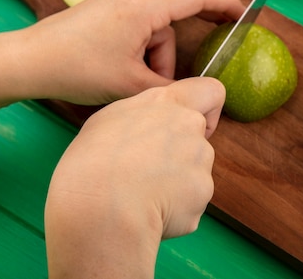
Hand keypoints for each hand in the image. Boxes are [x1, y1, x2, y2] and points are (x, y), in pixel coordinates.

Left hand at [6, 0, 244, 104]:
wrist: (28, 60)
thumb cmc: (77, 69)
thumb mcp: (130, 85)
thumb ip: (168, 87)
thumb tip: (189, 91)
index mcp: (143, 7)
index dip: (225, 3)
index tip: (244, 13)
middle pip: (176, 12)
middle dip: (183, 44)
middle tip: (197, 60)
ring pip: (156, 23)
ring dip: (157, 54)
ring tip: (140, 83)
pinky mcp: (105, 7)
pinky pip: (138, 22)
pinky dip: (142, 46)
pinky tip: (129, 70)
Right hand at [44, 77, 223, 278]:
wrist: (100, 205)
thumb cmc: (91, 162)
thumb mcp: (109, 120)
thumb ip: (143, 117)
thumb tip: (149, 129)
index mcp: (165, 103)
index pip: (210, 91)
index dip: (206, 109)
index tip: (187, 125)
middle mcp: (189, 126)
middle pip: (199, 140)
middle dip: (183, 157)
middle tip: (149, 173)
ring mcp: (201, 160)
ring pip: (196, 173)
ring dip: (177, 185)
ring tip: (142, 196)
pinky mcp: (203, 193)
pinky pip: (192, 202)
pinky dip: (176, 211)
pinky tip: (149, 212)